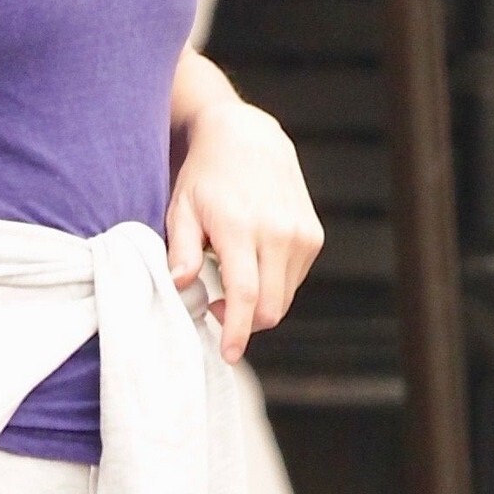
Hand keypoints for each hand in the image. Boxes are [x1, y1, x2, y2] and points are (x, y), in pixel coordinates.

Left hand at [166, 98, 323, 363]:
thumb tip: (180, 286)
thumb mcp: (182, 208)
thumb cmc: (206, 178)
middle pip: (270, 307)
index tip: (228, 354)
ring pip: (284, 297)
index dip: (236, 330)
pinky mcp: (313, 236)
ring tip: (229, 279)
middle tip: (214, 310)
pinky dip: (272, 285)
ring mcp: (301, 235)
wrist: (249, 139)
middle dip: (244, 323)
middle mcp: (278, 233)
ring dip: (257, 303)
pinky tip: (251, 263)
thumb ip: (181, 250)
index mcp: (240, 228)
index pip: (245, 294)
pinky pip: (293, 280)